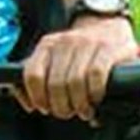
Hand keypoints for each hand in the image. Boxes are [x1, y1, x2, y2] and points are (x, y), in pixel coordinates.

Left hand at [17, 13, 138, 120]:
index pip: (32, 75)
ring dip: (79, 104)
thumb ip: (38, 78)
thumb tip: (28, 105)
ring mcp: (87, 43)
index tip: (44, 108)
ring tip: (83, 111)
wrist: (111, 26)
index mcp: (47, 45)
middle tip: (67, 112)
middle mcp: (65, 42)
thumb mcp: (55, 59)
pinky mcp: (107, 49)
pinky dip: (94, 93)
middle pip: (55, 84)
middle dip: (61, 106)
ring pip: (75, 82)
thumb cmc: (80, 54)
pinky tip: (96, 99)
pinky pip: (96, 75)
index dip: (37, 97)